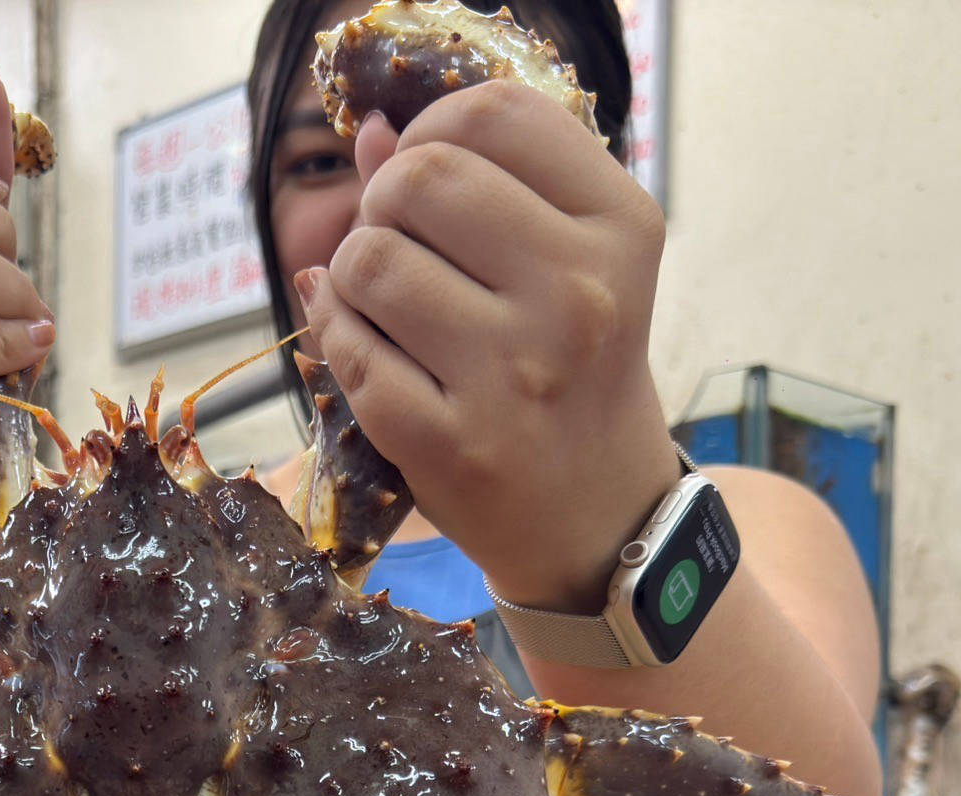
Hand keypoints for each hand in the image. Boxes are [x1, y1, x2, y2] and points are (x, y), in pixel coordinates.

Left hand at [297, 81, 682, 611]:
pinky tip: (372, 354)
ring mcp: (514, 373)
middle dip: (383, 204)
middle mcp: (579, 293)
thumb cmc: (574, 370)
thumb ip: (477, 185)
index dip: (433, 128)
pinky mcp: (452, 443)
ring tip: (386, 306)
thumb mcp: (564, 265)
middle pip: (418, 178)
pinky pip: (348, 349)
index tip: (427, 170)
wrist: (599, 515)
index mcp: (620, 228)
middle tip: (400, 244)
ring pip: (368, 261)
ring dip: (352, 276)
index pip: (493, 114)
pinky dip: (340, 341)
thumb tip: (371, 132)